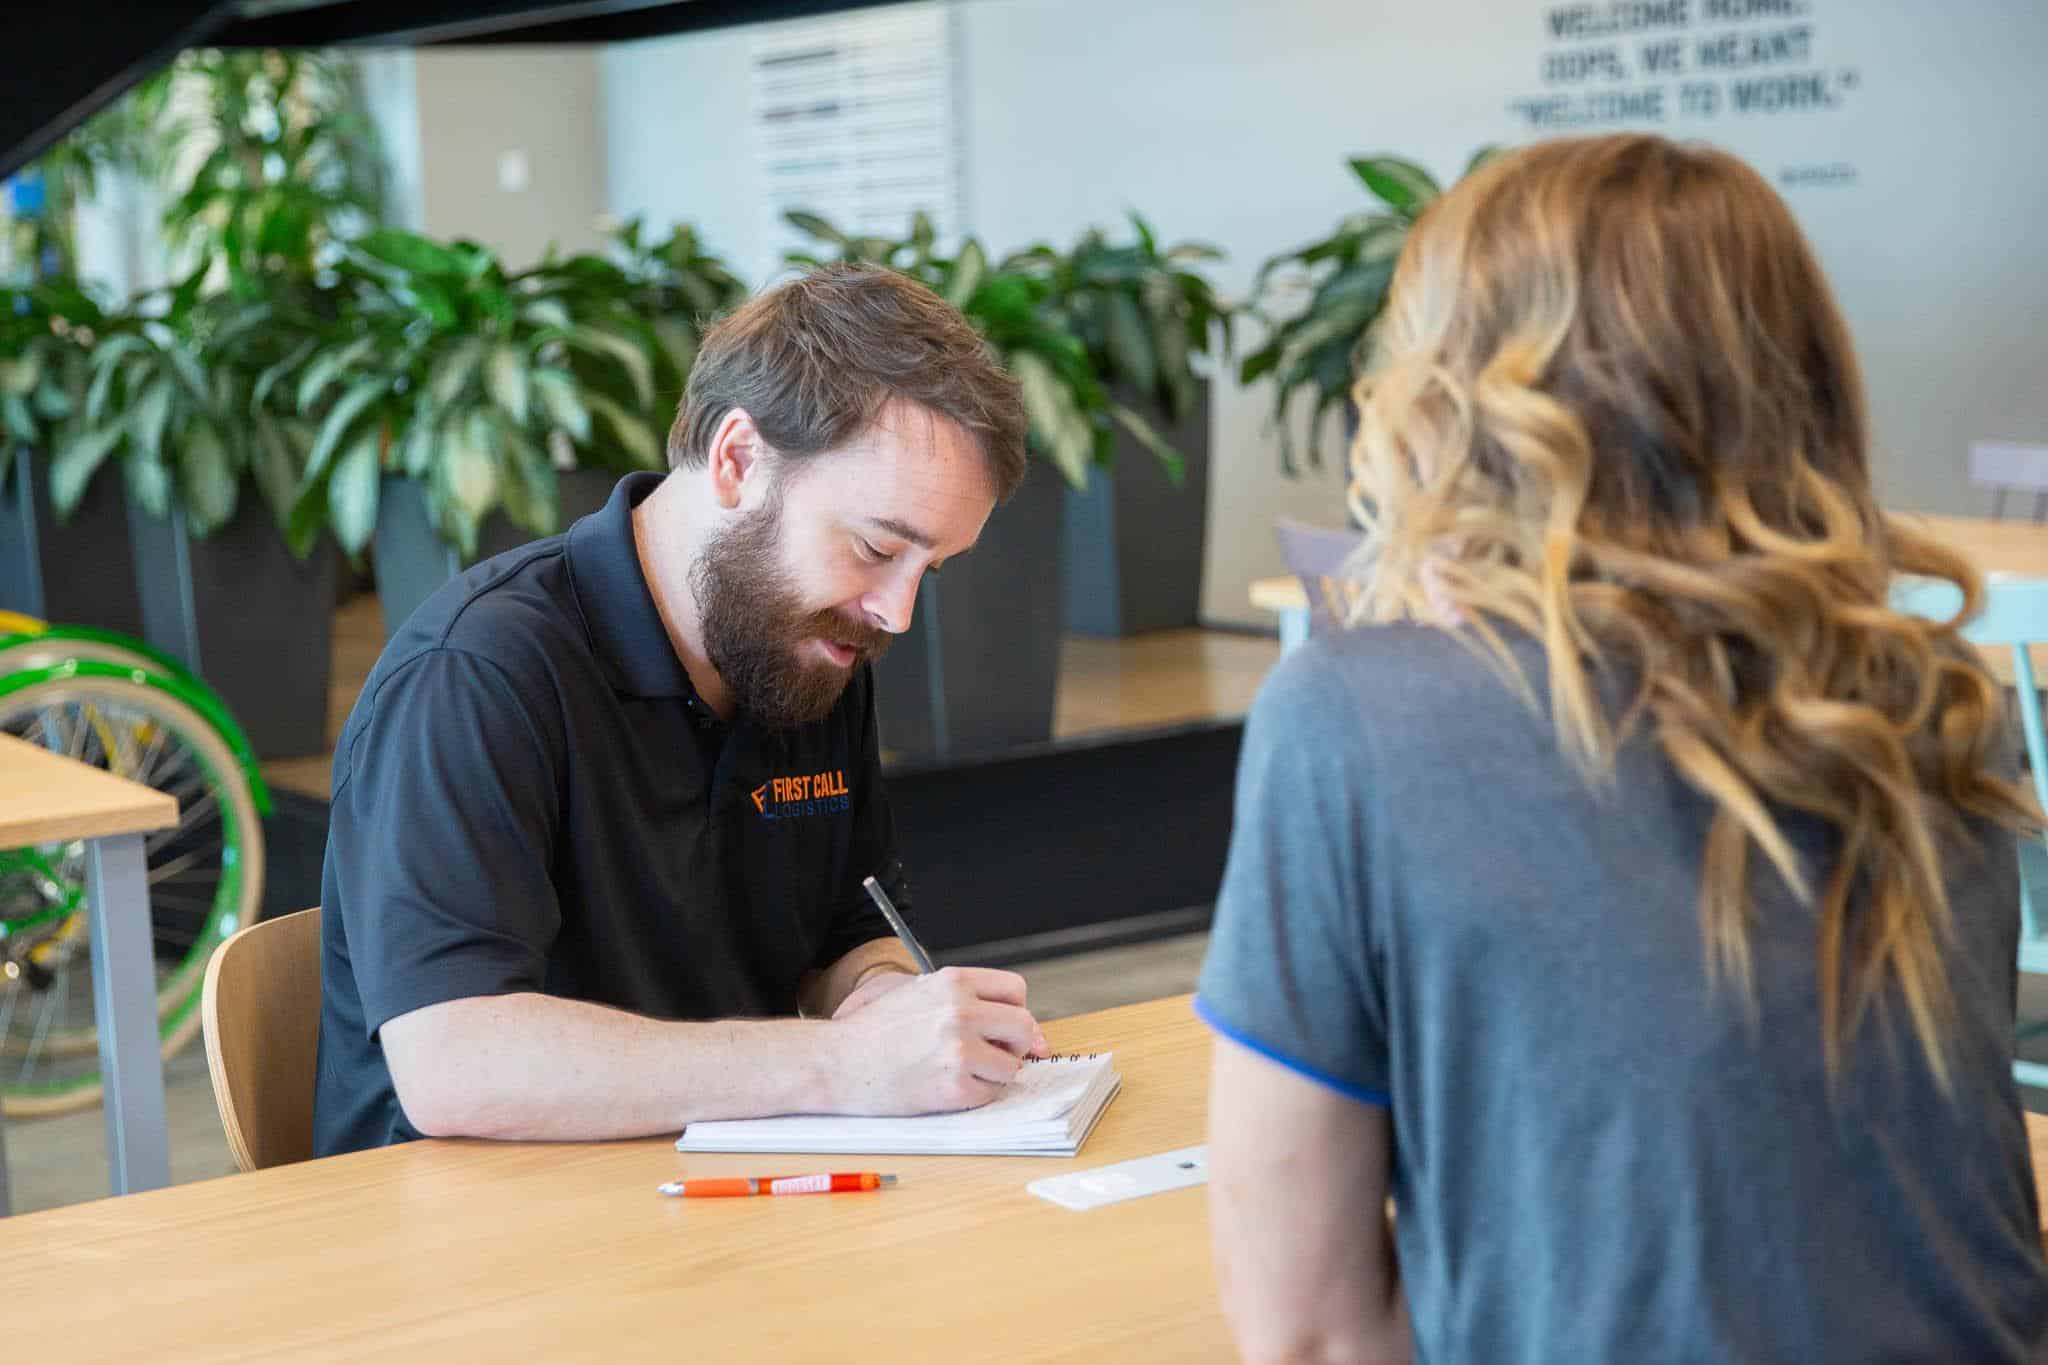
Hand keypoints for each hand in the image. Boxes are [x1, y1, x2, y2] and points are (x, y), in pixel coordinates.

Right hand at [824, 966, 1048, 1115]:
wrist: (836, 1063)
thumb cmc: (875, 1031)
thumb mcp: (919, 994)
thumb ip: (970, 1002)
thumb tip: (1033, 1035)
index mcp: (953, 981)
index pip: (1016, 989)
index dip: (1013, 1011)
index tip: (1004, 1028)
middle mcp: (961, 1010)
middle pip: (1024, 1026)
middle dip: (1013, 1044)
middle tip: (987, 1053)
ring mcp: (959, 1049)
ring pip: (1012, 1066)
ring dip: (993, 1073)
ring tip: (957, 1070)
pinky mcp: (955, 1087)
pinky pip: (991, 1094)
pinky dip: (974, 1095)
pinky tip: (944, 1085)